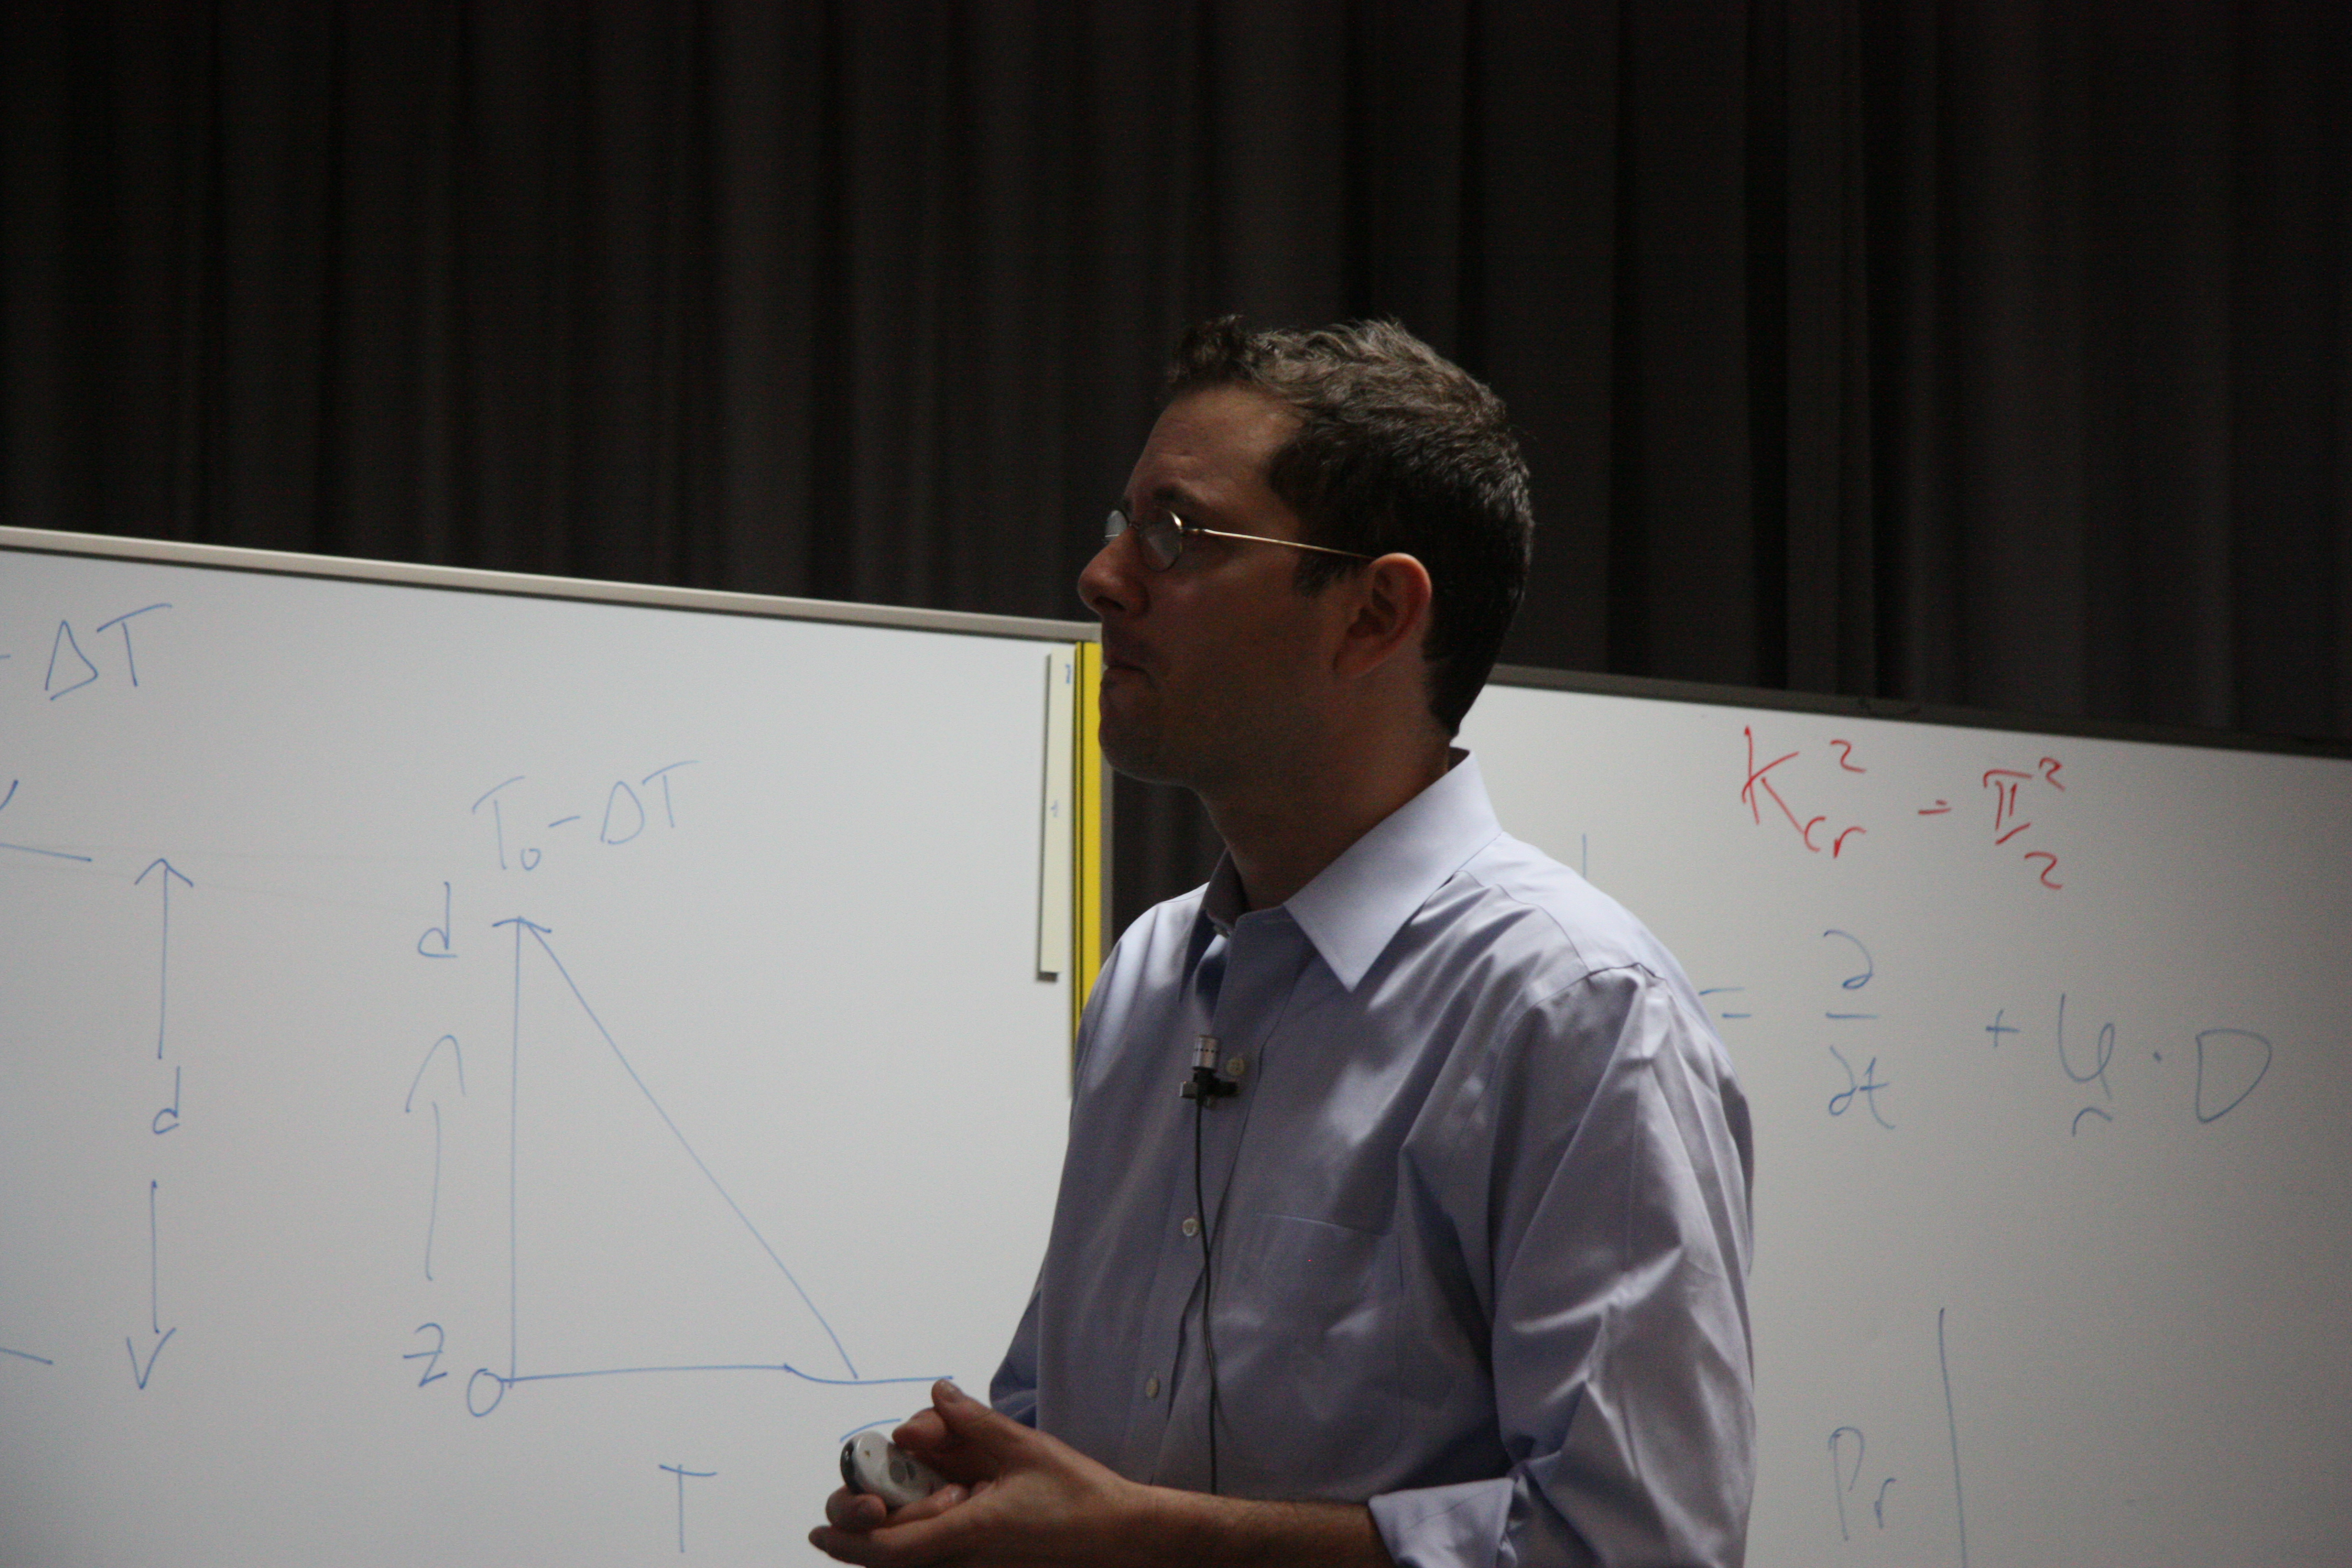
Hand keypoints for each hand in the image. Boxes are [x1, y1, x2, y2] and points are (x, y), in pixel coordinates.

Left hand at [809, 1380, 1146, 1565]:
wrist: (1120, 1537)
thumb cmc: (1079, 1498)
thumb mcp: (1025, 1448)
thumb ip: (973, 1422)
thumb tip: (936, 1393)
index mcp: (967, 1531)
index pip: (887, 1546)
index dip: (847, 1538)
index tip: (818, 1526)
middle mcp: (962, 1555)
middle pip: (891, 1545)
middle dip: (872, 1509)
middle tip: (879, 1478)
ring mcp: (971, 1561)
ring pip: (911, 1546)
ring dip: (903, 1511)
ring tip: (919, 1471)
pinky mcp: (982, 1559)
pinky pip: (934, 1546)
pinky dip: (925, 1519)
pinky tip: (939, 1488)